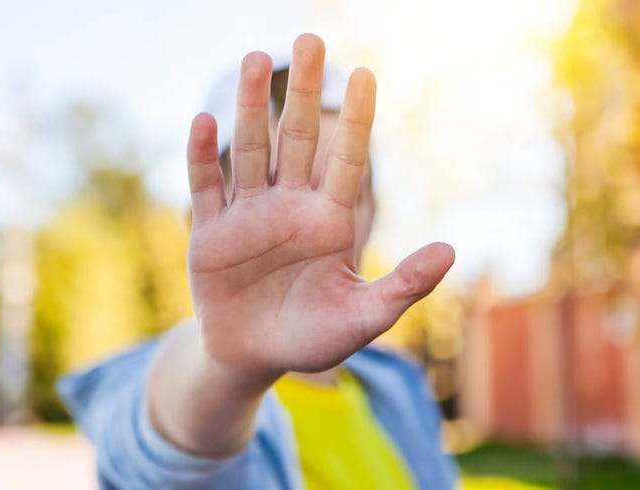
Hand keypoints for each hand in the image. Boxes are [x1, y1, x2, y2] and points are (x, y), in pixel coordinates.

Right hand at [186, 34, 453, 381]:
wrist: (256, 357)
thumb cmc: (313, 339)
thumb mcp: (364, 318)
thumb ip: (403, 286)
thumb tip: (452, 250)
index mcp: (329, 220)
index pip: (346, 159)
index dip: (356, 118)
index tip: (366, 73)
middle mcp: (289, 206)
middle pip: (299, 139)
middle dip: (305, 92)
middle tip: (309, 39)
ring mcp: (248, 215)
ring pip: (252, 151)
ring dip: (253, 108)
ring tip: (257, 60)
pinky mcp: (211, 233)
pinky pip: (206, 189)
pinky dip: (204, 157)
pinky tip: (205, 121)